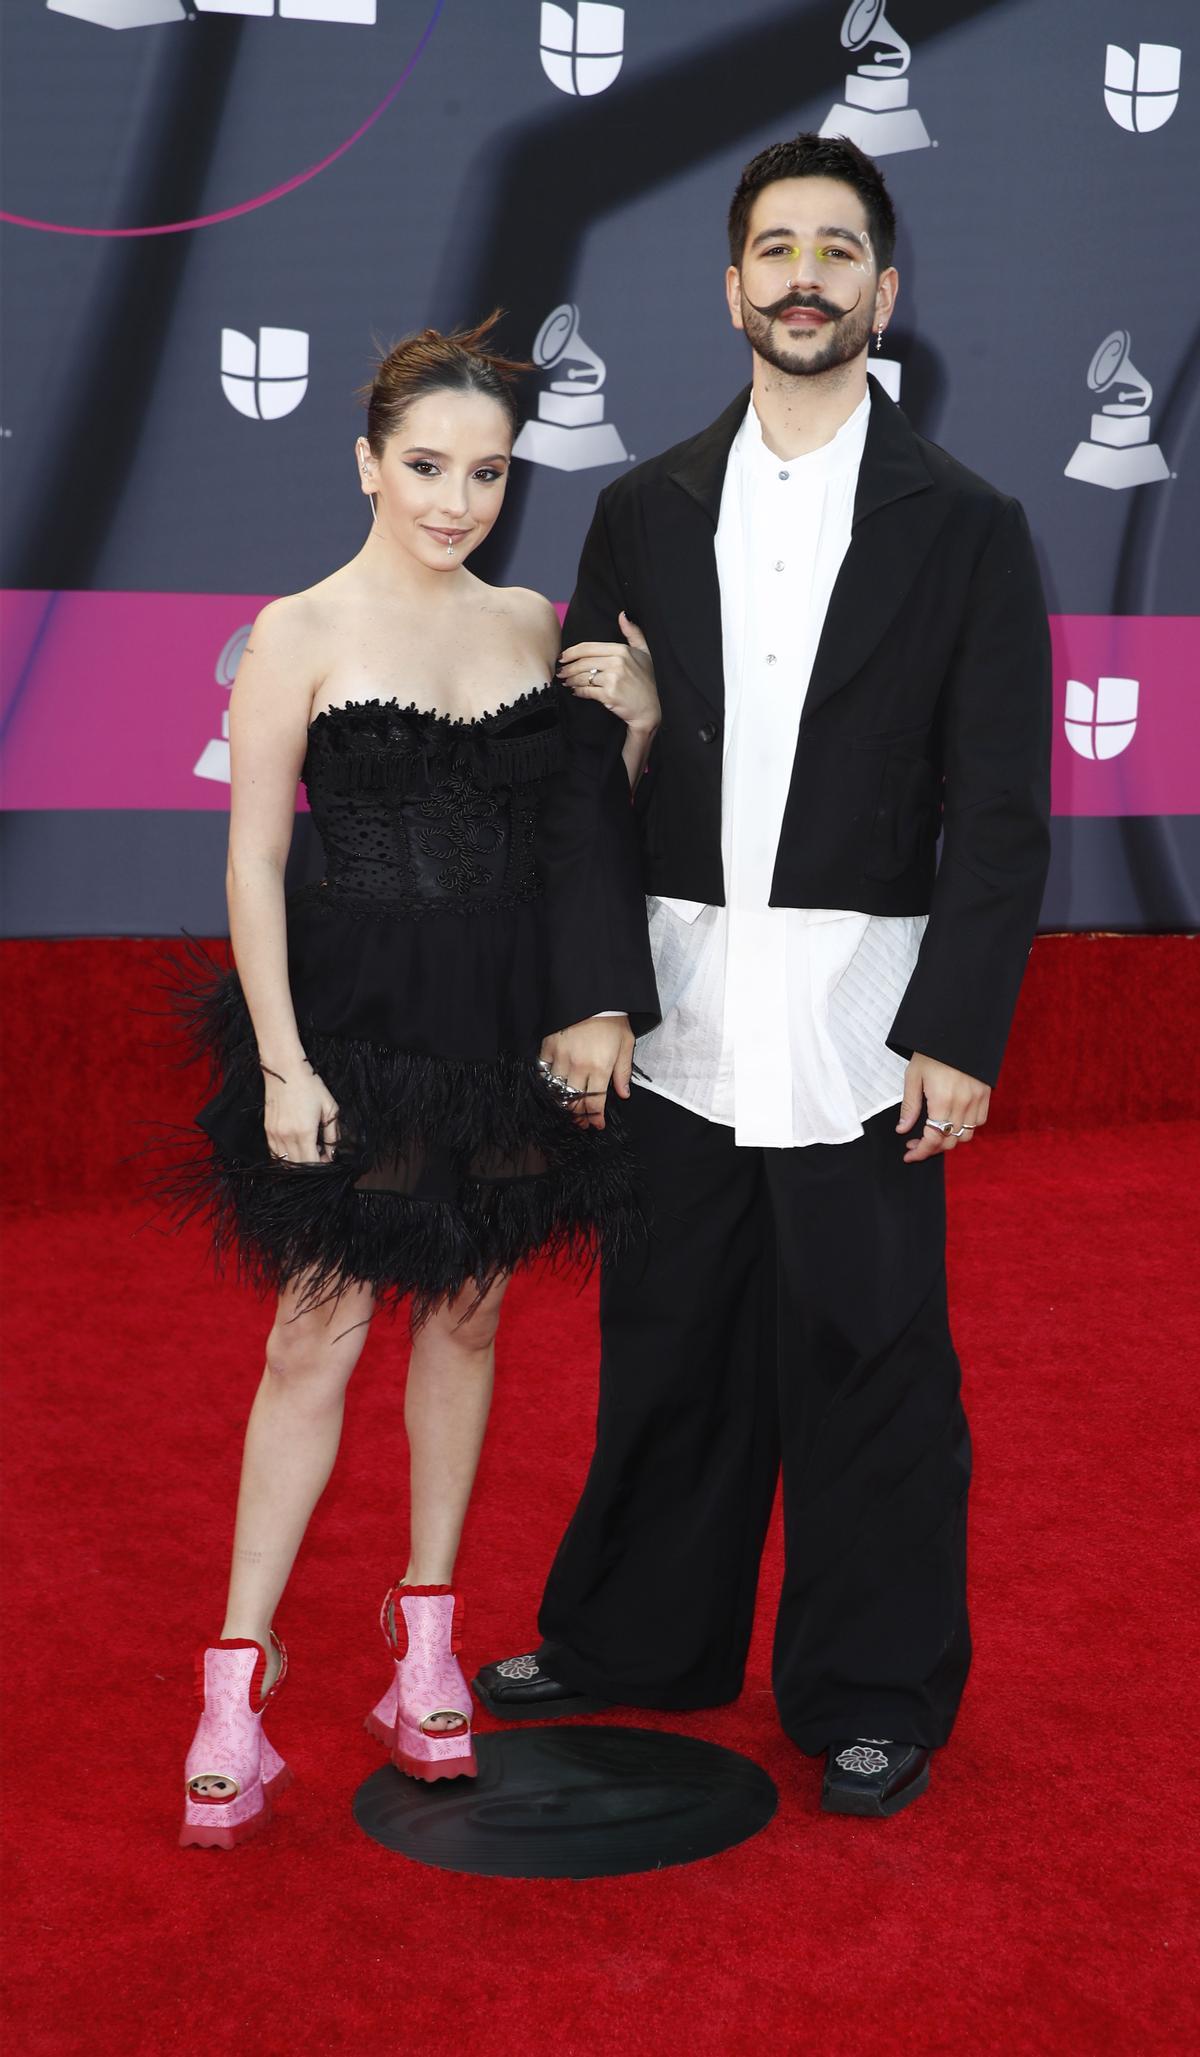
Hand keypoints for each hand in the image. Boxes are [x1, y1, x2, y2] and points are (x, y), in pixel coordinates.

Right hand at [262, 1061, 339, 1164]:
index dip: (322, 1166)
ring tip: (308, 1149)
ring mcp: (275, 1134)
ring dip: (298, 1162)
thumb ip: (333, 1134)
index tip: (328, 1159)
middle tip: (320, 1155)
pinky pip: (275, 1153)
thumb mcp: (330, 1108)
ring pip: (285, 1162)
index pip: (312, 1163)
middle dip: (311, 1165)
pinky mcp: (267, 1130)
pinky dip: (285, 1156)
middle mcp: (287, 1136)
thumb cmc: (310, 1086)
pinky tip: (295, 1147)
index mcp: (305, 1132)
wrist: (284, 1070)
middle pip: (298, 1166)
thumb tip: (333, 1153)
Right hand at [538, 1015, 634, 1130]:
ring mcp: (561, 1057)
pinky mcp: (548, 1047)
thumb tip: (624, 1095)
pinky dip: (547, 1083)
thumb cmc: (613, 1020)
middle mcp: (579, 1066)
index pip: (595, 1102)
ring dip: (562, 1103)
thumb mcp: (626, 1044)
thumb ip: (623, 1071)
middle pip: (574, 1101)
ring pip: (557, 1090)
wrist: (592, 996)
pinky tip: (553, 1087)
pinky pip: (543, 1072)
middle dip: (578, 1116)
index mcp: (600, 1067)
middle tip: (581, 1121)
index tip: (596, 1124)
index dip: (595, 1117)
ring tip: (567, 1108)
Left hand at [557, 612, 660, 733]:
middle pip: (583, 662)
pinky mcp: (609, 695)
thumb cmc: (648, 681)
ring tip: (565, 681)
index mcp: (622, 650)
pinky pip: (586, 691)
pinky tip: (575, 691)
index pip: (589, 647)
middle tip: (560, 671)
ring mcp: (613, 679)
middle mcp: (617, 662)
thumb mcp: (645, 653)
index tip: (563, 656)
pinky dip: (578, 691)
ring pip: (583, 676)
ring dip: (570, 679)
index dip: (572, 652)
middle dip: (568, 667)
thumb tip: (623, 614)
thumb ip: (633, 633)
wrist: (652, 709)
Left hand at [896, 1053, 989, 1162]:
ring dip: (949, 1140)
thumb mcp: (913, 1076)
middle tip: (915, 1144)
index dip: (920, 1151)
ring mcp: (977, 1099)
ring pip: (966, 1135)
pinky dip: (966, 1128)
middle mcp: (962, 1104)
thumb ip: (909, 1106)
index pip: (933, 1139)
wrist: (956, 1030)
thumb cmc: (930, 1052)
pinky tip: (952, 1122)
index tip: (909, 1154)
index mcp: (942, 1100)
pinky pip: (979, 1121)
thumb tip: (902, 1130)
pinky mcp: (985, 1094)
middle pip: (949, 1142)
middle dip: (931, 1148)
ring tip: (934, 1134)